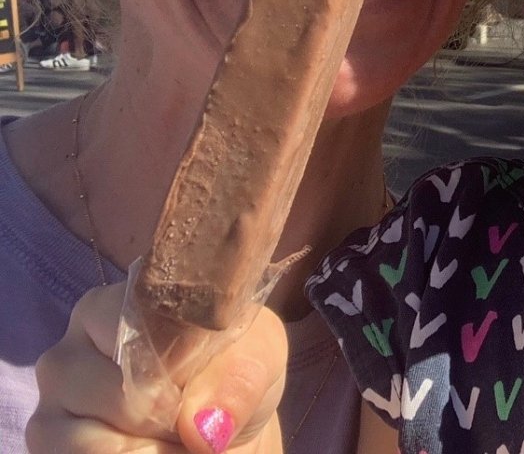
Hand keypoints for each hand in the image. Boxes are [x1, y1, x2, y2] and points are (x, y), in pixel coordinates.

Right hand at [29, 284, 287, 452]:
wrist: (225, 423)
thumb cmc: (236, 371)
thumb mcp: (258, 358)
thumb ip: (239, 379)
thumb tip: (202, 428)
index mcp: (122, 302)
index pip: (132, 328)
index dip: (174, 368)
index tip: (200, 385)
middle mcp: (73, 347)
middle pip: (109, 393)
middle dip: (163, 420)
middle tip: (192, 422)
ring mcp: (53, 402)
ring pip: (86, 442)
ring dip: (146, 452)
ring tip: (177, 442)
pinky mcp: (49, 445)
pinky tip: (153, 453)